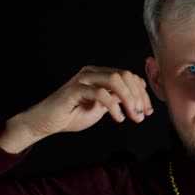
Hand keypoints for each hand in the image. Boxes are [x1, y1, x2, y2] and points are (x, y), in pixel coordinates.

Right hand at [0, 66, 152, 152]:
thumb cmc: (73, 115)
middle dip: (138, 96)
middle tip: (142, 115)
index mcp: (100, 74)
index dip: (142, 93)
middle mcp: (93, 72)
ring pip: (115, 80)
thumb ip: (117, 98)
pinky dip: (113, 106)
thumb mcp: (103, 107)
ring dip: (129, 99)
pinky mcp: (74, 89)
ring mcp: (83, 79)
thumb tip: (139, 96)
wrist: (47, 122)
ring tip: (133, 116)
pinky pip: (100, 93)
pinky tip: (117, 118)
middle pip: (125, 75)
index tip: (148, 111)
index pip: (128, 76)